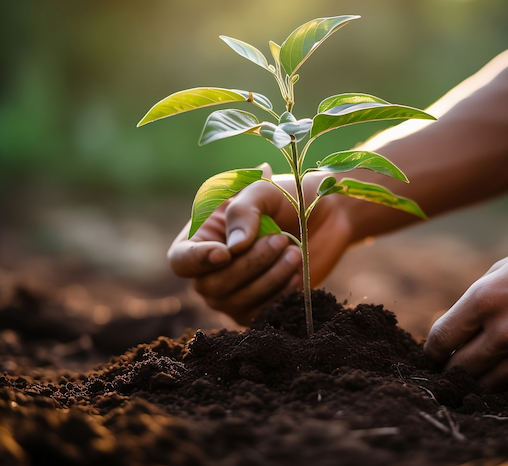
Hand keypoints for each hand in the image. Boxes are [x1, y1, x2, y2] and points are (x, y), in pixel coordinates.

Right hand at [167, 165, 353, 324]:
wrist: (325, 216)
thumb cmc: (288, 198)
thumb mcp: (263, 191)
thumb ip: (243, 212)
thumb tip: (233, 250)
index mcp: (202, 238)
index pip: (182, 260)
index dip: (198, 261)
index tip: (225, 253)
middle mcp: (212, 270)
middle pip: (211, 286)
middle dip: (249, 265)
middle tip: (281, 240)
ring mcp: (234, 294)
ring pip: (237, 302)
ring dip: (269, 278)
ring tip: (295, 253)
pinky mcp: (260, 308)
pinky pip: (260, 315)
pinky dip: (280, 296)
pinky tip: (297, 274)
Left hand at [424, 227, 507, 387]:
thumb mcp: (501, 270)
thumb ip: (475, 303)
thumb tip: (454, 333)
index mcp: (485, 299)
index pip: (441, 340)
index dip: (431, 352)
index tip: (432, 355)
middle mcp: (506, 331)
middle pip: (460, 370)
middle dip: (450, 371)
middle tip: (449, 371)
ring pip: (489, 386)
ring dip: (480, 381)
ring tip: (477, 374)